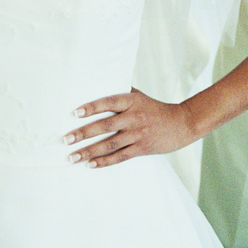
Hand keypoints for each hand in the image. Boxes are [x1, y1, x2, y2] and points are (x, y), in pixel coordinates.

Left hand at [63, 89, 195, 167]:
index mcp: (132, 101)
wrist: (182, 123)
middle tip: (66, 139)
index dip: (92, 107)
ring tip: (72, 157)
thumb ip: (121, 92)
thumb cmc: (156, 108)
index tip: (75, 113)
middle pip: (105, 125)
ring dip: (89, 151)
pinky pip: (120, 156)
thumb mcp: (140, 96)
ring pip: (110, 144)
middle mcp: (134, 117)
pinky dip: (104, 162)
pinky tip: (90, 165)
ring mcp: (138, 134)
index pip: (109, 102)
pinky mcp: (142, 148)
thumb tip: (99, 82)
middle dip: (83, 133)